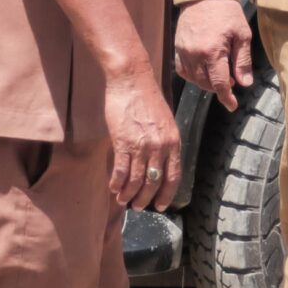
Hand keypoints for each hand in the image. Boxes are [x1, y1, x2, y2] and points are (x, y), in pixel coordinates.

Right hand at [103, 72, 181, 209]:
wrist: (131, 80)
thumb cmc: (147, 99)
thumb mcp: (165, 122)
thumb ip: (164, 143)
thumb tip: (159, 164)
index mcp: (173, 142)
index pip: (173, 177)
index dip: (166, 195)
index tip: (160, 206)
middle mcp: (160, 147)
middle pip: (154, 183)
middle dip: (145, 199)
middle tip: (138, 206)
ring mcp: (142, 146)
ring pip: (137, 181)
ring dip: (129, 194)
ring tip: (123, 200)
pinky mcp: (123, 142)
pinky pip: (121, 171)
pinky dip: (117, 183)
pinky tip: (113, 188)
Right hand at [174, 0, 255, 110]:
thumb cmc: (226, 12)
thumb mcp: (242, 34)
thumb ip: (243, 61)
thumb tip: (245, 83)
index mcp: (213, 51)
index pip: (220, 83)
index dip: (226, 97)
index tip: (232, 105)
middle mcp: (195, 54)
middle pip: (205, 83)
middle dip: (219, 87)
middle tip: (231, 80)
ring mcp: (183, 51)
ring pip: (193, 79)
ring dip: (206, 82)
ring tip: (218, 73)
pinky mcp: (177, 47)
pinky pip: (182, 69)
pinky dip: (192, 75)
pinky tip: (203, 70)